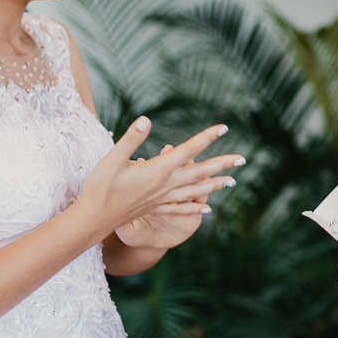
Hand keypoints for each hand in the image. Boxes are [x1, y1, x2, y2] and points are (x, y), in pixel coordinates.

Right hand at [80, 118, 243, 234]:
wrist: (94, 218)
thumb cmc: (100, 186)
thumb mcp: (112, 158)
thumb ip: (131, 138)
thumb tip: (147, 119)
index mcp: (159, 170)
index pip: (189, 150)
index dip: (207, 137)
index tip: (225, 128)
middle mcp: (166, 185)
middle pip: (200, 171)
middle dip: (222, 164)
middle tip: (244, 159)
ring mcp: (163, 198)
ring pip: (196, 191)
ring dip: (215, 185)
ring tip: (233, 181)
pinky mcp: (156, 208)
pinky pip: (182, 208)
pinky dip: (197, 208)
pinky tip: (207, 210)